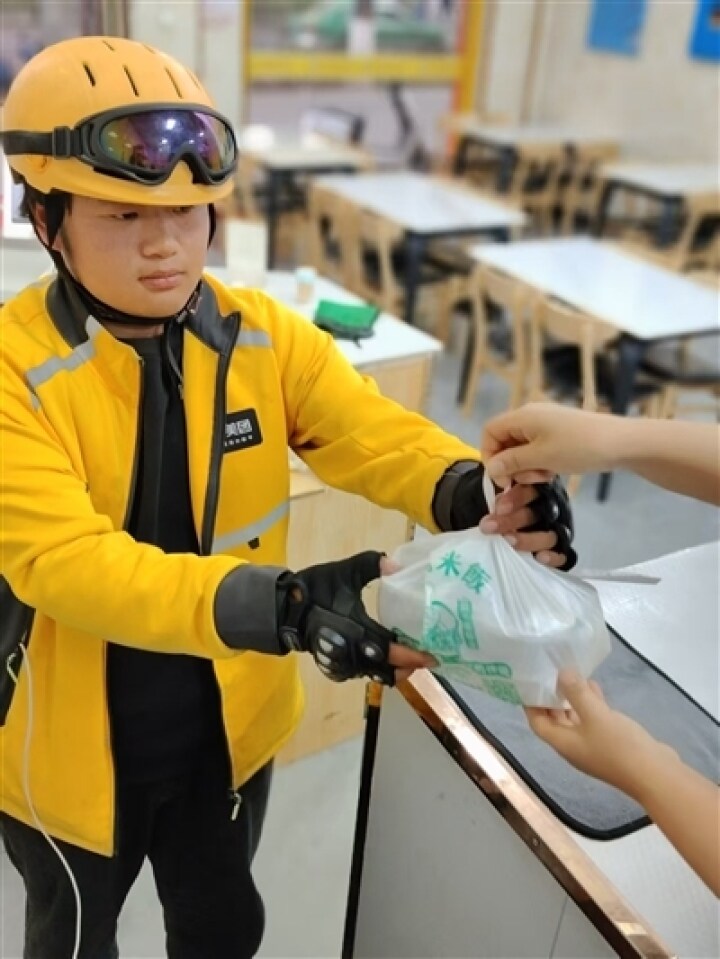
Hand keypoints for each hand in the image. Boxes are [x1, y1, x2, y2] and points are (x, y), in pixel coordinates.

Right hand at [277, 551, 435, 684]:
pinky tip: (391, 661)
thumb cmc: (315, 590)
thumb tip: (395, 563)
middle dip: (408, 667)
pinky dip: (380, 670)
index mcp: (353, 629)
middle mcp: (349, 652)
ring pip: (375, 675)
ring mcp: (342, 664)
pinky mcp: (337, 667)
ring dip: (395, 670)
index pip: (387, 649)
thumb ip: (370, 564)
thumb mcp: (343, 572)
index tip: (431, 655)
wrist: (285, 609)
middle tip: (429, 659)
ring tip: (414, 661)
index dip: (410, 655)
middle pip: (385, 670)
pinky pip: (364, 674)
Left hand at [478, 482, 572, 568]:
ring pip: (548, 536)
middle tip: (490, 527)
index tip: (499, 508)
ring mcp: (559, 532)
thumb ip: (501, 503)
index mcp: (538, 495)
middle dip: (511, 521)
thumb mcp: (507, 503)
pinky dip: (553, 557)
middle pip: (535, 515)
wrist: (533, 532)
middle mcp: (551, 511)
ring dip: (528, 539)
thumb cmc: (513, 514)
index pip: (530, 491)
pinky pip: (562, 556)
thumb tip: (495, 510)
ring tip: (509, 541)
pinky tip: (539, 557)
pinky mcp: (562, 551)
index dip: (515, 499)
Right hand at [481, 403, 622, 487]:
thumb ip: (511, 462)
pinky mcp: (559, 433)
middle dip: (511, 464)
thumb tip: (491, 467)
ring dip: (527, 466)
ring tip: (545, 475)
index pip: (490, 431)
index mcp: (523, 416)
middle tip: (528, 479)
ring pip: (521, 448)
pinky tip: (554, 471)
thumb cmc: (579, 447)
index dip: (489, 455)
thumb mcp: (541, 458)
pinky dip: (540, 462)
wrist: (621, 443)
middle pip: (505, 441)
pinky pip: (538, 449)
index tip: (501, 478)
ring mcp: (546, 424)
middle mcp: (531, 416)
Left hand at [524, 669, 675, 798]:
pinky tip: (595, 686)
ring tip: (570, 674)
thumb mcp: (595, 715)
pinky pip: (594, 720)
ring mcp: (593, 746)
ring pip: (576, 719)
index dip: (530, 704)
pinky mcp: (611, 743)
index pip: (537, 723)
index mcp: (563, 743)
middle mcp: (574, 746)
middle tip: (548, 673)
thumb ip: (576, 693)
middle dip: (550, 698)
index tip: (529, 682)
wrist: (656, 775)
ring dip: (572, 699)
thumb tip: (560, 673)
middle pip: (555, 721)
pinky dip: (591, 704)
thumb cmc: (619, 746)